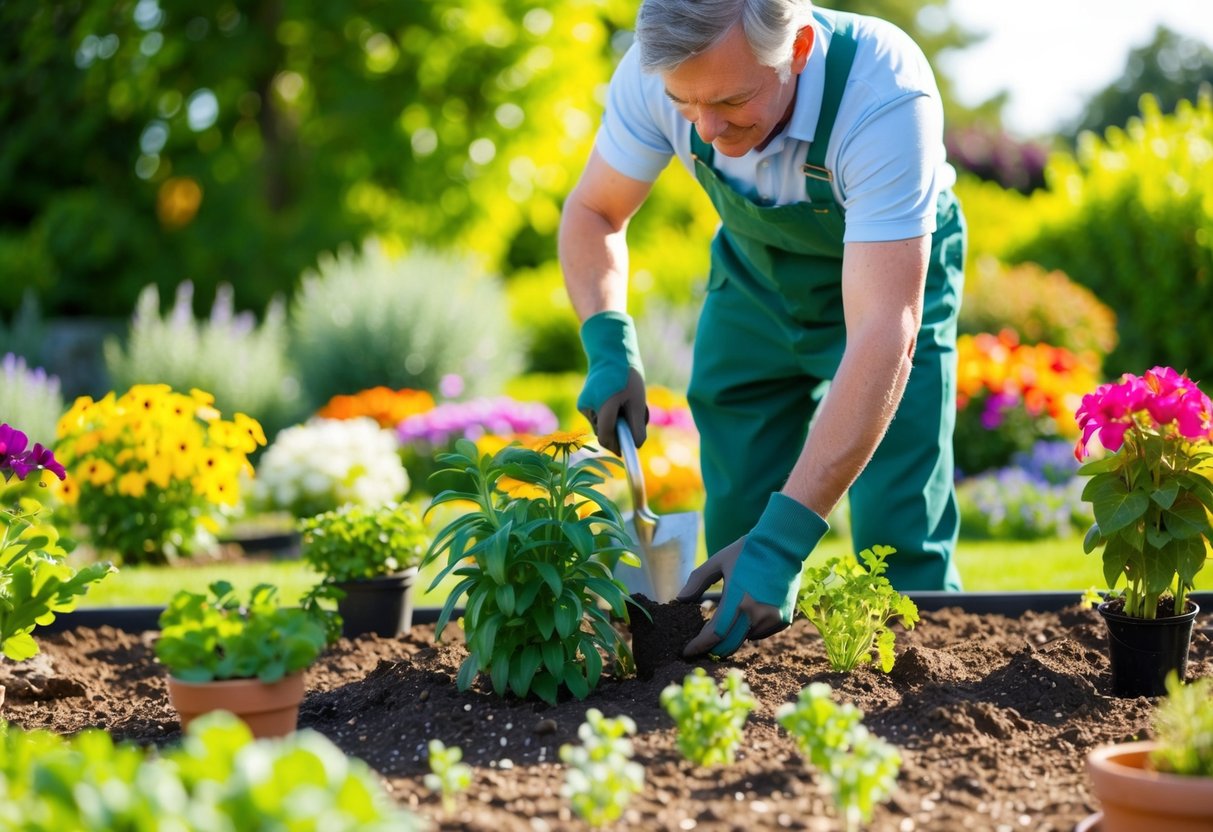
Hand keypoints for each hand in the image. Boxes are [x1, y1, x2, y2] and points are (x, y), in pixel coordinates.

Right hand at [576, 311, 646, 454]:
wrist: (610, 354)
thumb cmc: (627, 377)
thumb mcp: (638, 402)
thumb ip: (637, 426)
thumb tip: (635, 447)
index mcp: (604, 405)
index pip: (606, 437)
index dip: (617, 447)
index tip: (627, 452)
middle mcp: (589, 407)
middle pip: (604, 432)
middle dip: (619, 432)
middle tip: (635, 419)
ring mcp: (583, 405)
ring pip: (601, 425)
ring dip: (615, 423)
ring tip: (628, 405)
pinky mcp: (582, 403)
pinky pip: (597, 417)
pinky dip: (608, 415)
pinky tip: (617, 401)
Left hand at [678, 493, 828, 657]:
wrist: (782, 545)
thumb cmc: (747, 551)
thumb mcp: (718, 561)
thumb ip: (697, 581)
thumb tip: (680, 600)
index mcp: (738, 600)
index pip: (714, 634)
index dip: (699, 646)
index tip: (687, 651)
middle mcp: (756, 614)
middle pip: (729, 645)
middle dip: (713, 647)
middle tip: (701, 643)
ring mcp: (772, 619)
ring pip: (744, 638)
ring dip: (733, 634)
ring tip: (731, 613)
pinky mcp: (783, 620)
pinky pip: (760, 632)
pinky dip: (750, 628)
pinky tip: (750, 610)